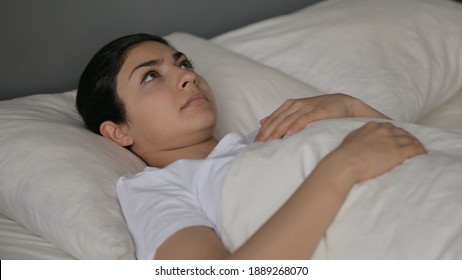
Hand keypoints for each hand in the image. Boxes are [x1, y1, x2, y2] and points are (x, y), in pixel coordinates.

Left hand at [254, 93, 389, 141]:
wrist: (344, 103)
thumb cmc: (319, 110)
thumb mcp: (298, 111)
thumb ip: (280, 116)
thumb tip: (262, 121)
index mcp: (290, 105)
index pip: (273, 118)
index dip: (263, 130)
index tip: (254, 142)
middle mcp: (297, 105)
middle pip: (278, 119)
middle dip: (267, 132)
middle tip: (258, 144)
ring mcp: (308, 107)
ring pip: (289, 119)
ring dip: (278, 130)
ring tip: (269, 140)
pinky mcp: (319, 111)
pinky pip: (305, 119)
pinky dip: (296, 125)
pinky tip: (289, 133)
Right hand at [329, 122, 426, 184]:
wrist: (345, 163)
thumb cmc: (344, 155)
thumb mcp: (351, 139)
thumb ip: (361, 136)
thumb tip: (363, 140)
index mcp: (372, 126)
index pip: (389, 126)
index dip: (396, 132)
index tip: (399, 137)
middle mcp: (384, 131)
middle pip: (401, 132)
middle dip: (408, 137)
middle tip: (413, 143)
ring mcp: (392, 141)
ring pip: (410, 140)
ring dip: (416, 144)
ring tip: (420, 150)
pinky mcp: (397, 152)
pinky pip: (414, 149)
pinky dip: (420, 151)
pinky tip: (423, 154)